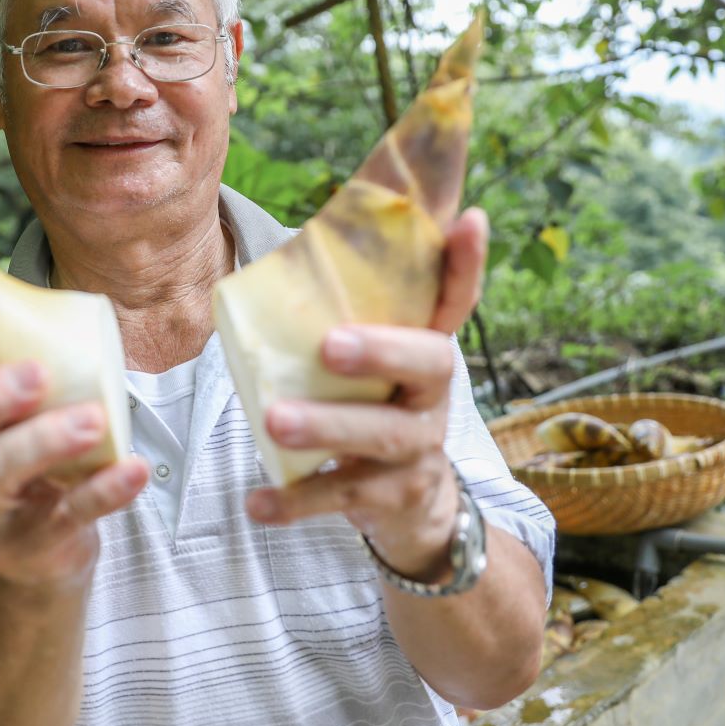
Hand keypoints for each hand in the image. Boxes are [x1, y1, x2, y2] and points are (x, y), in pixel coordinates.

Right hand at [0, 348, 149, 589]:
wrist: (44, 552)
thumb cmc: (25, 457)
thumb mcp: (6, 419)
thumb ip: (7, 366)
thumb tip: (34, 294)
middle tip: (37, 373)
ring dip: (43, 440)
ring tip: (93, 418)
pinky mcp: (32, 546)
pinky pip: (64, 519)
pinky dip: (103, 491)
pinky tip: (134, 467)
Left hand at [245, 208, 488, 581]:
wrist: (415, 508)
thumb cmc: (375, 407)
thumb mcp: (373, 360)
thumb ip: (347, 313)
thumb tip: (290, 244)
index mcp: (425, 350)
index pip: (454, 298)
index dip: (465, 261)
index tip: (470, 217)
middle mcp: (432, 396)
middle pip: (426, 366)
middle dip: (381, 350)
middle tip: (329, 344)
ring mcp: (416, 451)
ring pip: (378, 436)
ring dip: (326, 427)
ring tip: (274, 421)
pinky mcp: (389, 498)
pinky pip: (338, 499)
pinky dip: (293, 503)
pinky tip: (254, 504)